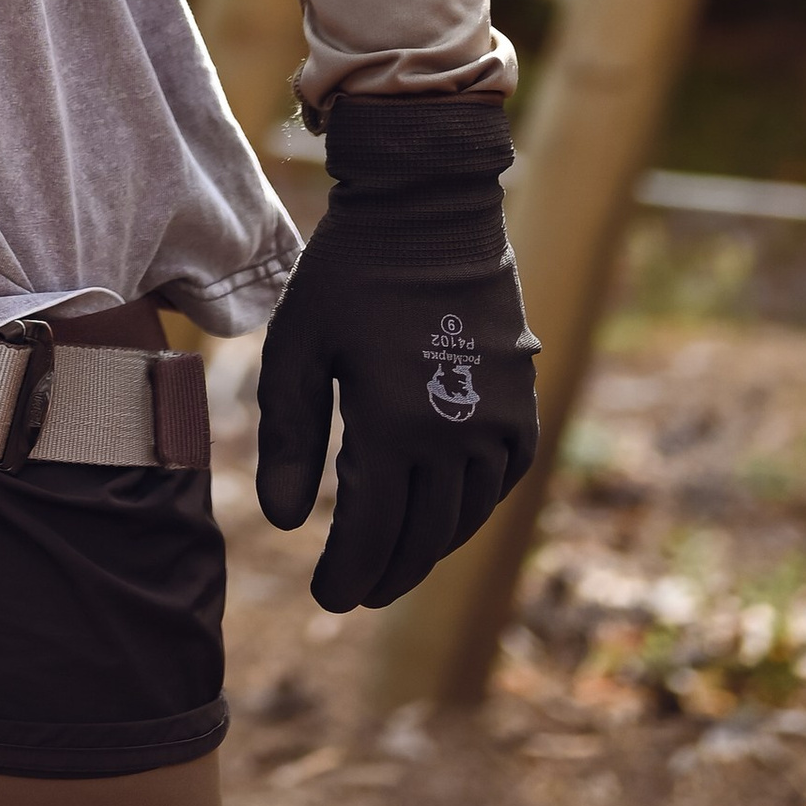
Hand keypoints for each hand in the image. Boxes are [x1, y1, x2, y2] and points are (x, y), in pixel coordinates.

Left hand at [254, 92, 538, 611]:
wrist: (428, 208)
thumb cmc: (349, 272)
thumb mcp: (298, 348)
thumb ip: (289, 437)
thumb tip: (285, 522)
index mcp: (396, 427)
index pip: (373, 535)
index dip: (348, 575)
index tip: (326, 598)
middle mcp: (457, 435)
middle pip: (422, 538)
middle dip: (386, 573)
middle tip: (356, 593)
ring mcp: (498, 421)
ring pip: (465, 516)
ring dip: (429, 548)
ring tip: (393, 562)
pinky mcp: (521, 402)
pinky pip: (500, 481)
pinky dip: (470, 509)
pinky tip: (442, 514)